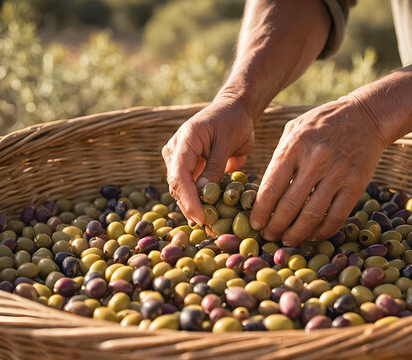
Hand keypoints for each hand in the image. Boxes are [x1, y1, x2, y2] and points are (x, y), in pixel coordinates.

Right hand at [162, 97, 254, 224]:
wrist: (235, 110)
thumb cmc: (233, 121)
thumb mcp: (228, 142)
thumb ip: (215, 166)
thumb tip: (203, 193)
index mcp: (184, 141)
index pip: (179, 175)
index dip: (188, 199)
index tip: (200, 218)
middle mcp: (176, 152)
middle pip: (178, 186)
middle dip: (190, 208)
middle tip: (208, 228)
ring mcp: (181, 161)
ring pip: (182, 190)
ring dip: (194, 208)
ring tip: (209, 227)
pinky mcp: (191, 168)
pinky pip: (192, 188)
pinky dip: (200, 202)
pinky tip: (210, 217)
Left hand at [250, 95, 388, 245]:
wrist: (365, 115)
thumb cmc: (322, 124)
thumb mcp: (294, 129)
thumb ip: (279, 157)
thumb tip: (263, 192)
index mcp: (294, 146)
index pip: (271, 187)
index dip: (261, 211)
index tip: (256, 224)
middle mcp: (315, 160)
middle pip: (289, 205)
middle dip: (276, 227)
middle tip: (269, 237)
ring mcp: (338, 173)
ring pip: (312, 215)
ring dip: (297, 234)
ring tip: (288, 240)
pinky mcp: (356, 184)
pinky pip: (337, 216)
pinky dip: (323, 231)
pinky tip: (313, 235)